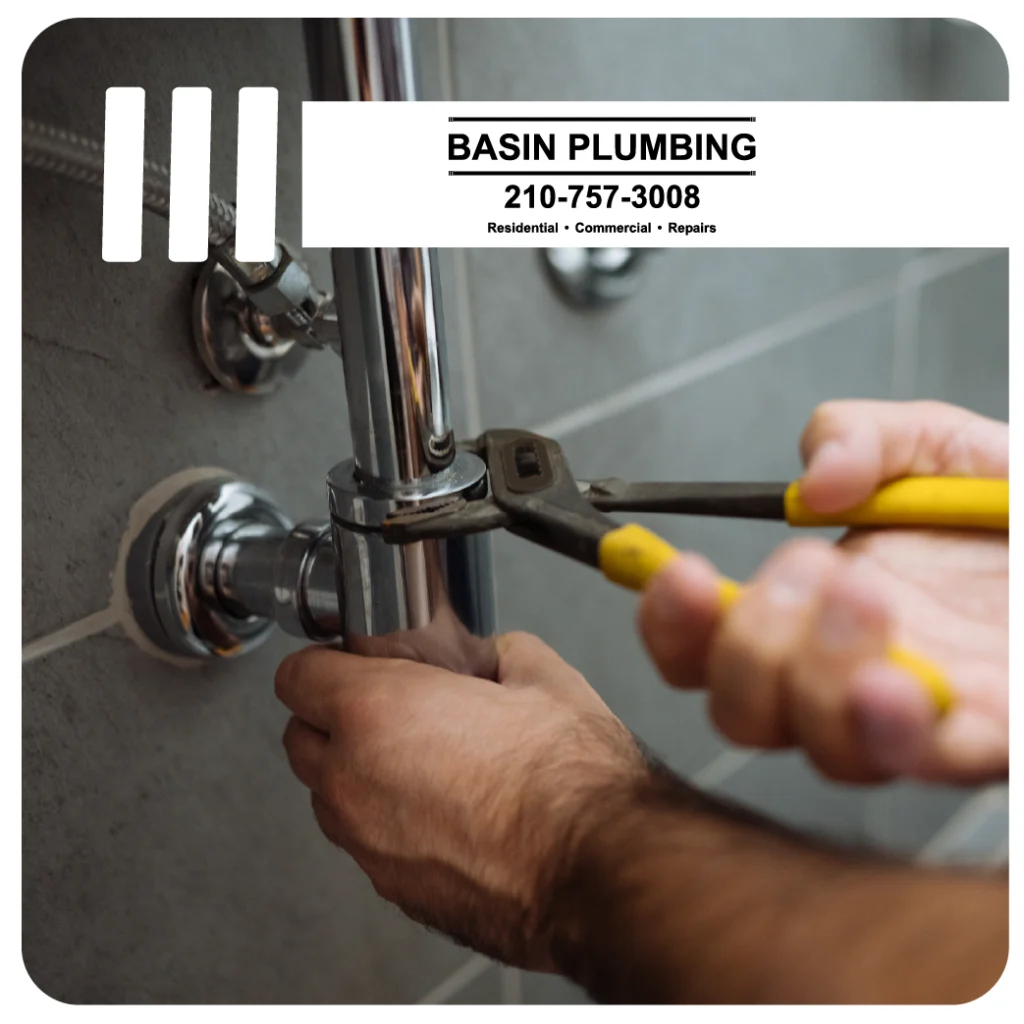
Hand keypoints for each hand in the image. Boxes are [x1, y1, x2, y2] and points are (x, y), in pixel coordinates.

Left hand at [275, 632, 644, 969]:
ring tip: (424, 762)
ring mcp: (368, 844)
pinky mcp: (394, 890)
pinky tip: (446, 812)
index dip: (328, 661)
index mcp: (376, 713)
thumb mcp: (542, 675)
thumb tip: (492, 657)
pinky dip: (389, 823)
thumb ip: (496, 652)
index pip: (297, 675)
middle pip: (300, 738)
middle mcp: (353, 781)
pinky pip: (367, 843)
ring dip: (357, 773)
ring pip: (329, 796)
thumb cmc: (571, 781)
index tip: (355, 663)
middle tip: (390, 707)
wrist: (602, 870)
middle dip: (334, 718)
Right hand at [638, 400, 1007, 784]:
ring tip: (865, 602)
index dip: (673, 625)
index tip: (679, 571)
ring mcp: (931, 713)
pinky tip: (911, 684)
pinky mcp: (1004, 734)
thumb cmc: (1011, 508)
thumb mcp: (934, 443)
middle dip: (754, 644)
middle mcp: (857, 676)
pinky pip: (943, 761)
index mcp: (821, 612)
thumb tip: (809, 486)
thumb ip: (860, 437)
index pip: (709, 648)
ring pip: (831, 753)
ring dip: (821, 685)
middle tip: (809, 568)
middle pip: (747, 715)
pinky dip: (908, 730)